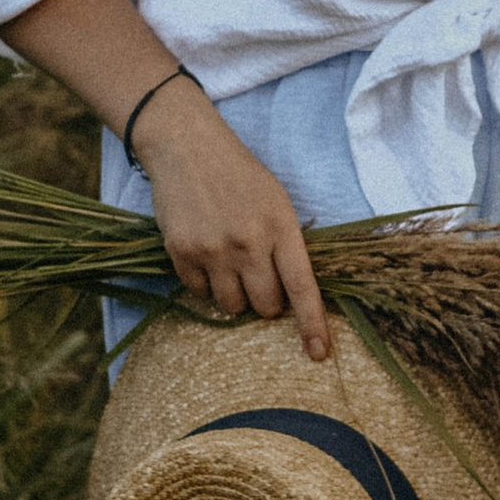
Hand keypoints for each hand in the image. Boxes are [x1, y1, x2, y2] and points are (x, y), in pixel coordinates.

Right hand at [137, 81, 331, 359]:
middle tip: (258, 276)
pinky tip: (205, 253)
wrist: (187, 147)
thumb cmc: (239, 175)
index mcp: (280, 227)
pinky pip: (199, 292)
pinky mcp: (182, 252)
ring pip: (231, 305)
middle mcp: (248, 242)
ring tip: (229, 262)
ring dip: (235, 294)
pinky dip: (205, 283)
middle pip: (265, 306)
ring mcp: (213, 249)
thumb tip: (290, 297)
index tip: (318, 353)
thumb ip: (285, 245)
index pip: (302, 286)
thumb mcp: (276, 202)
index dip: (311, 323)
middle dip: (266, 302)